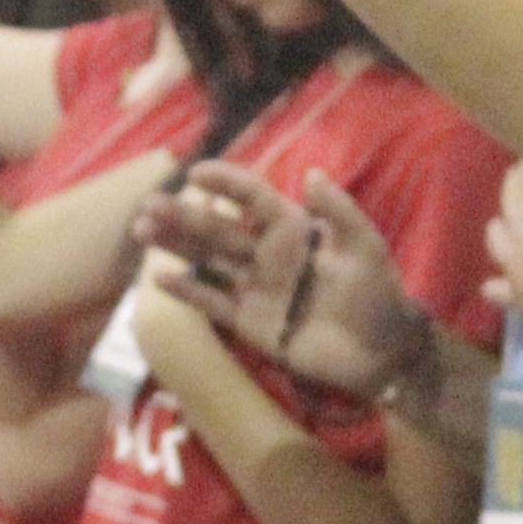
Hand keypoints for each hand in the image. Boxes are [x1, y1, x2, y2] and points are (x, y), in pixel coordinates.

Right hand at [137, 159, 427, 401]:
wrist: (379, 352)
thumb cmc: (377, 294)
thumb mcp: (365, 247)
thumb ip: (339, 211)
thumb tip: (311, 172)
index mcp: (294, 229)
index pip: (253, 199)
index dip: (226, 184)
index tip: (195, 172)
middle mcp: (267, 253)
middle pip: (219, 229)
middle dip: (184, 216)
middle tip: (149, 205)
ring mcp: (255, 288)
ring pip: (208, 260)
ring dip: (176, 245)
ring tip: (143, 231)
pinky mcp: (249, 322)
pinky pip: (213, 302)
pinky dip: (187, 291)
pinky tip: (159, 277)